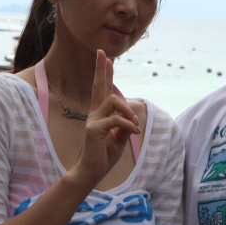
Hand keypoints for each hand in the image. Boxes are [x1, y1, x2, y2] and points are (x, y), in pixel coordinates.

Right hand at [70, 50, 140, 189]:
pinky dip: (129, 125)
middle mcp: (94, 114)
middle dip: (101, 69)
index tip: (106, 58)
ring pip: (113, 101)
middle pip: (98, 86)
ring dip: (128, 110)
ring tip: (135, 123)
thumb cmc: (103, 156)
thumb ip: (124, 126)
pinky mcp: (93, 130)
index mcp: (100, 115)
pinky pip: (116, 120)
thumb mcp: (119, 138)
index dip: (105, 74)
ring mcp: (92, 121)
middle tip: (101, 52)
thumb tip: (131, 118)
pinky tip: (134, 132)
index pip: (102, 90)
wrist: (90, 172)